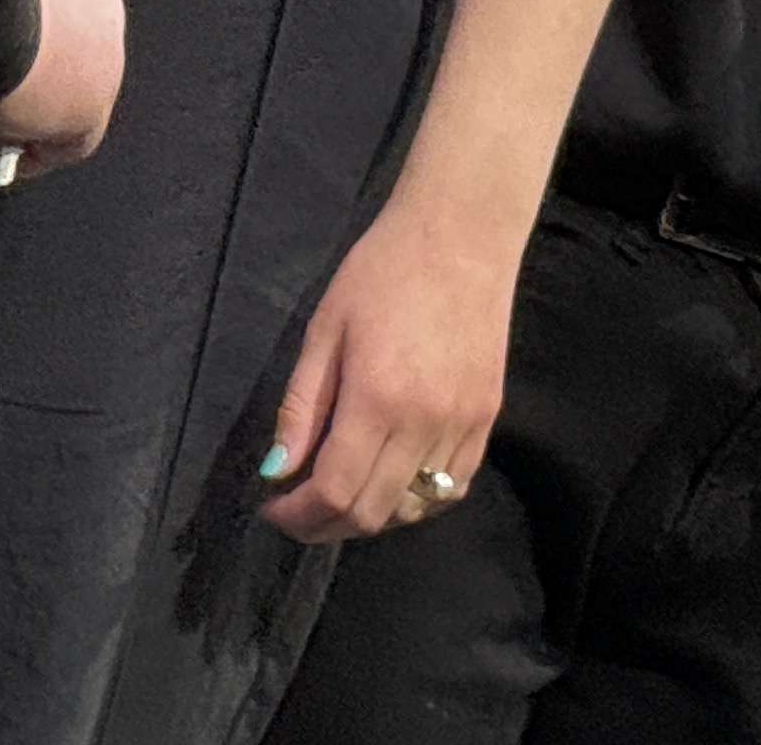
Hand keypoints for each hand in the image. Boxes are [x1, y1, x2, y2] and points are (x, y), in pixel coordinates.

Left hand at [254, 193, 522, 543]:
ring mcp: (463, 426)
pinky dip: (417, 500)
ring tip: (340, 495)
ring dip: (371, 516)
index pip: (334, 490)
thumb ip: (301, 406)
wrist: (461, 235)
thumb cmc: (382, 270)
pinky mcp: (488, 419)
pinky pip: (453, 487)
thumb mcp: (325, 329)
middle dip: (326, 526)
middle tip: (298, 511)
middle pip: (372, 512)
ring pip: (414, 508)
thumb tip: (278, 469)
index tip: (273, 508)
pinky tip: (392, 481)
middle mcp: (424, 424)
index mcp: (377, 399)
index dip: (297, 515)